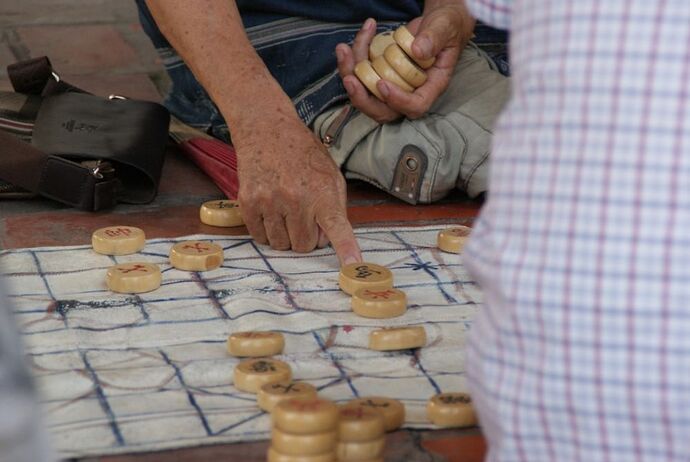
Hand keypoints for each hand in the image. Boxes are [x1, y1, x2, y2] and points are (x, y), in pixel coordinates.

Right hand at [235, 114, 361, 264]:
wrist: (266, 129)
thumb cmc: (302, 153)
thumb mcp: (330, 174)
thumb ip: (334, 208)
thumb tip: (328, 240)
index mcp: (322, 192)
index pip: (337, 228)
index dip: (346, 249)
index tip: (353, 267)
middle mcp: (296, 199)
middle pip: (305, 246)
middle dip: (307, 237)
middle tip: (304, 215)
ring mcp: (270, 202)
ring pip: (282, 245)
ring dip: (286, 235)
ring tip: (286, 210)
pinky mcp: (248, 203)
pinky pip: (261, 238)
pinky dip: (268, 231)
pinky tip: (271, 210)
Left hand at [336, 4, 473, 122]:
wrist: (437, 23)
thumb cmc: (446, 26)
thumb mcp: (445, 27)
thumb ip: (435, 38)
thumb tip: (418, 51)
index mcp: (431, 86)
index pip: (415, 106)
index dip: (397, 101)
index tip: (382, 84)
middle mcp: (410, 91)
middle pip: (384, 111)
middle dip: (362, 99)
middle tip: (350, 79)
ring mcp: (393, 84)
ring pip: (366, 94)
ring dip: (350, 74)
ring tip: (344, 49)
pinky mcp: (379, 73)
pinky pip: (361, 74)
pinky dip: (353, 57)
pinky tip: (362, 33)